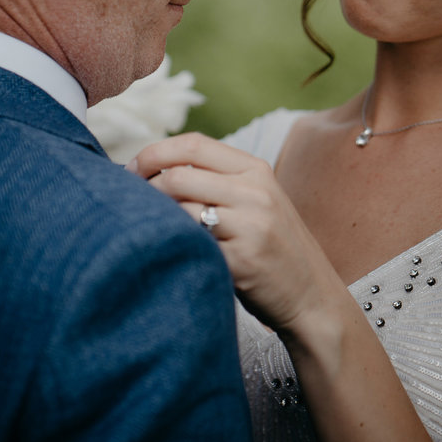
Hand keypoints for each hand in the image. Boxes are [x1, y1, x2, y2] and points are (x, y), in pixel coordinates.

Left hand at [128, 133, 341, 336]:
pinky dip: (172, 247)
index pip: (193, 144)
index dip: (153, 153)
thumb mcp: (255, 201)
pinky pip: (190, 245)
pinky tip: (169, 254)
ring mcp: (251, 226)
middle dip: (144, 188)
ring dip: (155, 220)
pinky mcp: (242, 261)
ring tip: (149, 230)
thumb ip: (216, 179)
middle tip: (128, 204)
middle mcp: (255, 193)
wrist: (312, 297)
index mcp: (256, 170)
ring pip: (179, 209)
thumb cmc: (271, 248)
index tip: (131, 169)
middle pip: (178, 175)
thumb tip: (150, 167)